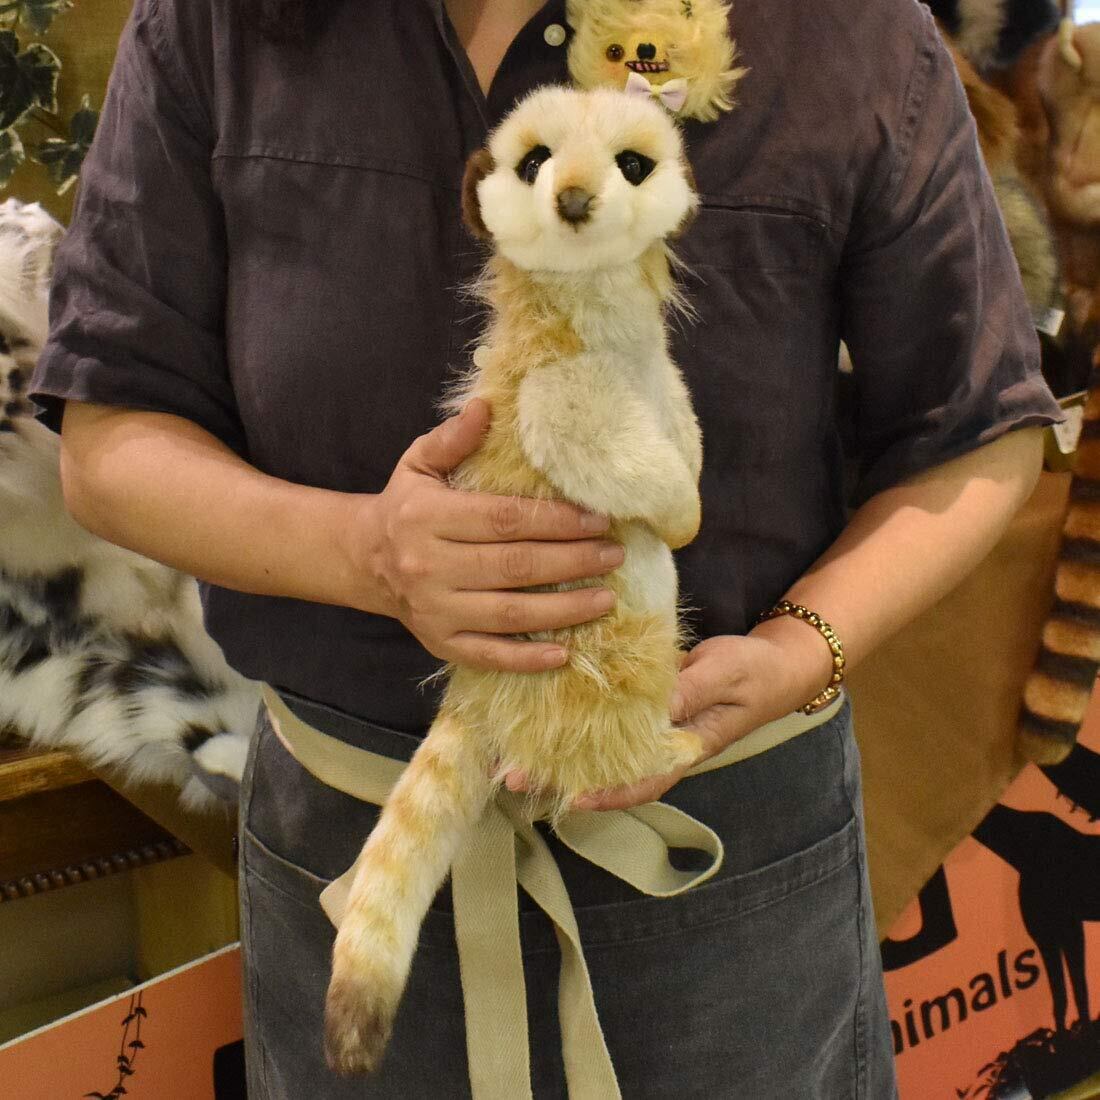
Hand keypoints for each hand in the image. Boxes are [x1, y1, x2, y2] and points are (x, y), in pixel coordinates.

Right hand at [346, 399, 624, 671]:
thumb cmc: (405, 507)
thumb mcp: (418, 464)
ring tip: (606, 598)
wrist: (364, 561)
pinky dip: (527, 659)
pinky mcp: (440, 643)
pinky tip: (565, 652)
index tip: (598, 519)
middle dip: (572, 562)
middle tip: (614, 555)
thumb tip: (486, 406)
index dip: (555, 521)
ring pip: (510, 615)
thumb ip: (452, 439)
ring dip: (564, 610)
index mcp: (428, 518)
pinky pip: (489, 656)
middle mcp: (430, 567)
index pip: (503, 520)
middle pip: (515, 568)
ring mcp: (435, 611)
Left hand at [506, 618, 834, 809]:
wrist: (775, 662)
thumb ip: (690, 690)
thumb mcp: (724, 675)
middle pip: (607, 771)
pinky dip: (575, 716)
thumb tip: (654, 707)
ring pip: (599, 747)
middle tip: (512, 775)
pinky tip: (542, 709)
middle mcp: (661, 743)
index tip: (570, 798)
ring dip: (558, 751)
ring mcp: (650, 725)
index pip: (643, 782)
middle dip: (561, 776)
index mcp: (685, 747)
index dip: (606, 794)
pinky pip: (605, 716)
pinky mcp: (643, 702)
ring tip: (511, 751)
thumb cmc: (754, 672)